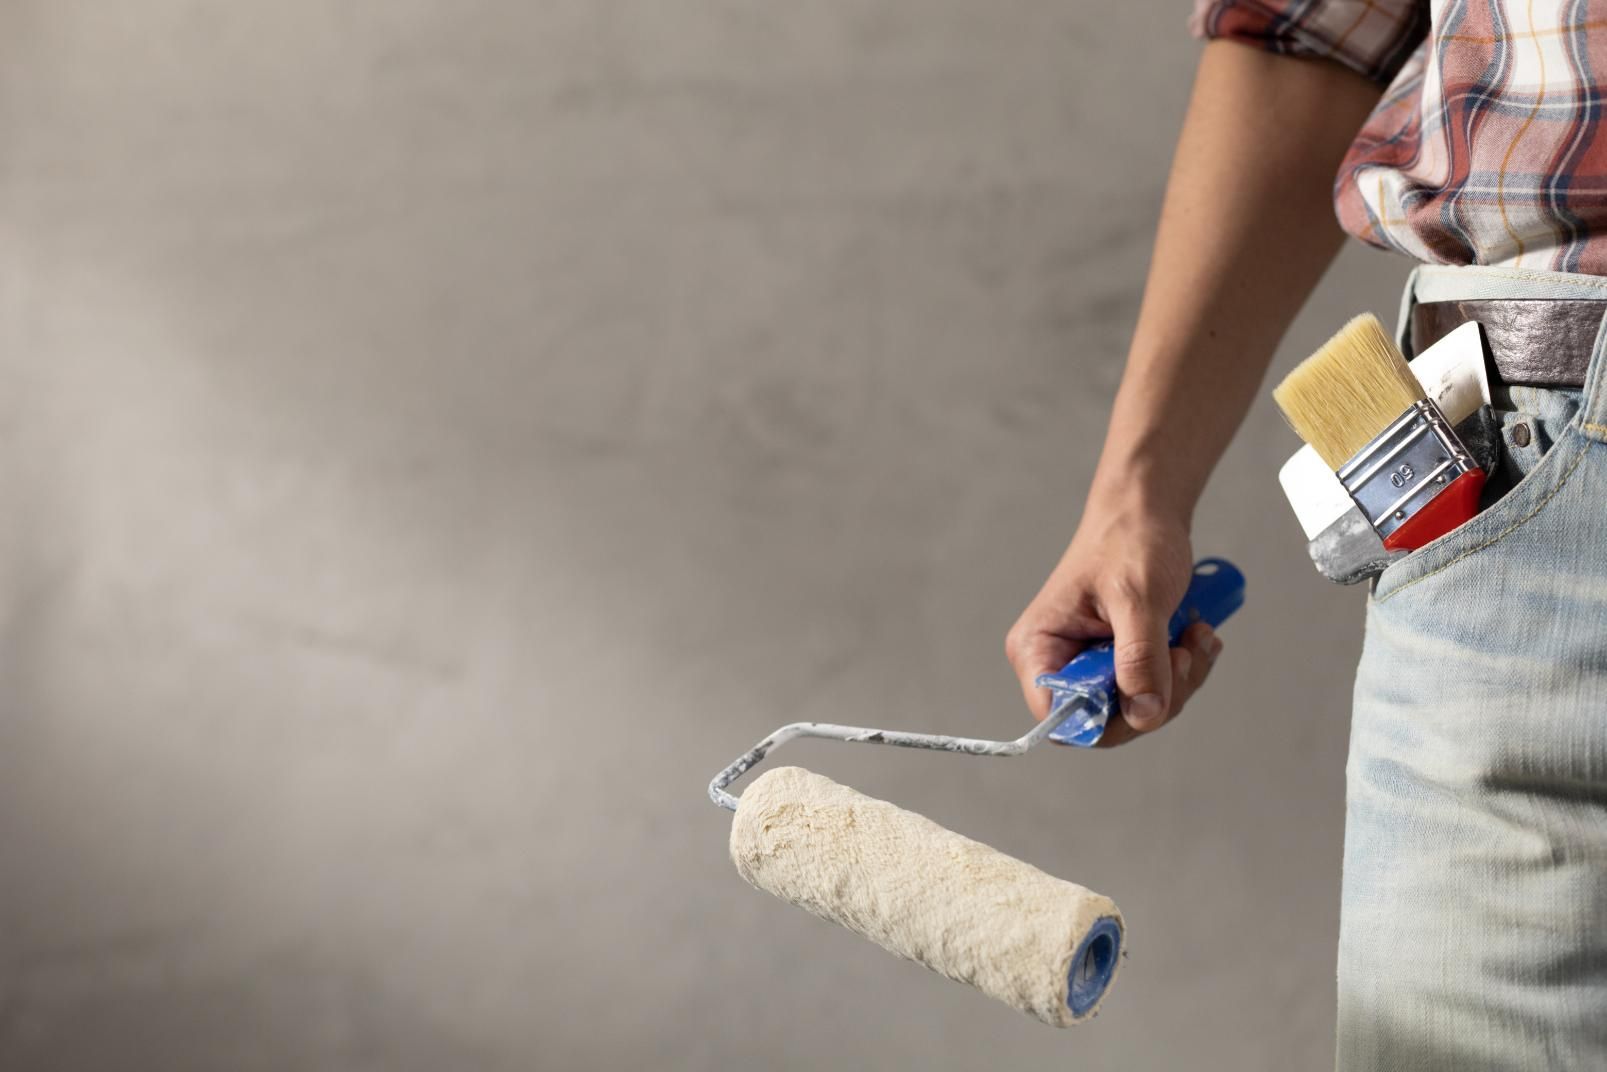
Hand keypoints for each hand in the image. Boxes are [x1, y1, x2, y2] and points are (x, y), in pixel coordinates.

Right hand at [1005, 503, 1221, 745]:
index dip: (1104, 720)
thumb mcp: (1137, 597)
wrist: (1146, 511)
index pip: (1059, 717)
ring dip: (1178, 680)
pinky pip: (1153, 690)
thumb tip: (1144, 714)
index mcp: (1038, 648)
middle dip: (1155, 696)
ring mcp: (1089, 665)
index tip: (1147, 694)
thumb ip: (1139, 657)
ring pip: (1137, 709)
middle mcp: (1058, 663)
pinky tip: (1194, 636)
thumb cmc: (1128, 539)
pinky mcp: (1119, 662)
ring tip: (1195, 636)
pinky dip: (1182, 670)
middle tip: (1183, 654)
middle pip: (1104, 721)